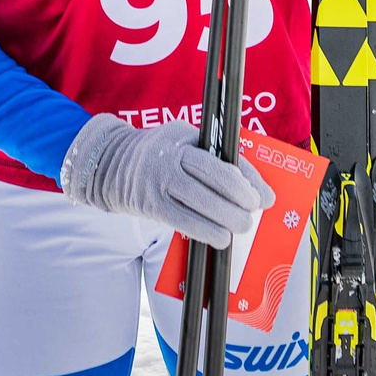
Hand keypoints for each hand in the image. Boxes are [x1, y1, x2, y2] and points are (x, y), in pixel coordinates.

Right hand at [60, 114, 267, 247]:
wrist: (109, 162)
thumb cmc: (158, 153)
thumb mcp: (182, 142)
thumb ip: (212, 159)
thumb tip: (253, 188)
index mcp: (185, 137)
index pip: (223, 158)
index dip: (249, 179)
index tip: (265, 196)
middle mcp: (172, 156)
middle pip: (216, 177)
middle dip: (241, 199)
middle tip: (253, 213)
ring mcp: (159, 180)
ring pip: (200, 201)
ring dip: (226, 218)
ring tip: (241, 227)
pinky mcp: (150, 204)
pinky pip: (182, 220)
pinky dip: (205, 231)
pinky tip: (219, 238)